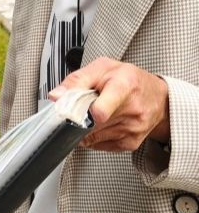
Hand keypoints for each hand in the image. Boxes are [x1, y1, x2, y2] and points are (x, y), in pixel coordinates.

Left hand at [48, 57, 169, 151]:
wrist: (157, 96)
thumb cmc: (128, 79)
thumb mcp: (102, 68)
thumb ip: (76, 80)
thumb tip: (56, 96)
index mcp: (124, 86)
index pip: (104, 107)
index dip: (89, 113)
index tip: (80, 113)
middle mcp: (132, 110)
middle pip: (92, 124)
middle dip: (78, 117)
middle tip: (78, 108)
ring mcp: (132, 129)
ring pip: (92, 136)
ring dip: (84, 127)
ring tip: (93, 112)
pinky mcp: (130, 143)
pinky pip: (99, 145)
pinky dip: (93, 135)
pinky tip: (100, 123)